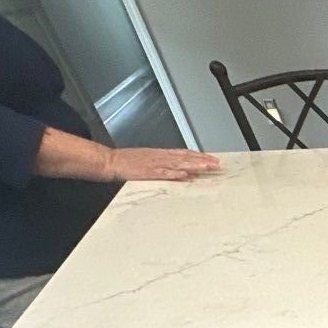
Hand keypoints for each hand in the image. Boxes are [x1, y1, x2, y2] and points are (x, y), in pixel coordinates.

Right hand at [104, 147, 220, 181]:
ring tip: (207, 167)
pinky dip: (175, 173)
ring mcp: (155, 164)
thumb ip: (166, 165)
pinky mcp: (148, 172)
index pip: (185, 153)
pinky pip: (164, 173)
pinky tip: (185, 175)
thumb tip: (183, 171)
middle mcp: (161, 157)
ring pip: (178, 164)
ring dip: (193, 165)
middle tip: (216, 164)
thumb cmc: (129, 162)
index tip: (212, 159)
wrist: (111, 161)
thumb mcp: (150, 159)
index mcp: (161, 153)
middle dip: (202, 161)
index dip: (199, 156)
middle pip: (186, 157)